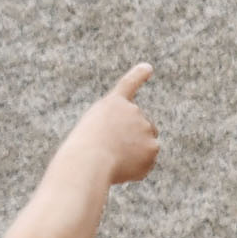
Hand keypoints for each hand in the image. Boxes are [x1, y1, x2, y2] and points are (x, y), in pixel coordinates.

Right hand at [66, 63, 160, 192]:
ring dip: (135, 155)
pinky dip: (136, 170)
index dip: (138, 75)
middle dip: (135, 139)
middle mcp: (133, 110)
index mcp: (114, 103)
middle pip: (143, 126)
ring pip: (147, 146)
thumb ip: (118, 135)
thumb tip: (146, 150)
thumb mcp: (93, 136)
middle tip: (112, 151)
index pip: (128, 84)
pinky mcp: (152, 147)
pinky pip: (147, 163)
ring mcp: (145, 128)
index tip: (148, 67)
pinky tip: (121, 169)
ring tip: (114, 160)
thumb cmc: (83, 151)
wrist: (89, 160)